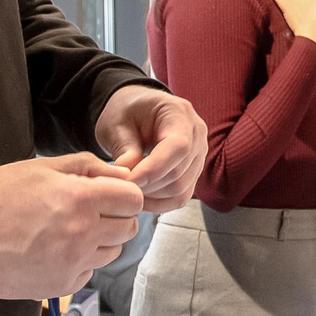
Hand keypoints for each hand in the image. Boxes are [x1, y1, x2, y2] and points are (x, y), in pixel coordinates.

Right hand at [0, 152, 146, 299]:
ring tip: (68, 232)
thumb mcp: (42, 167)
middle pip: (128, 228)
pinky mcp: (61, 285)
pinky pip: (89, 273)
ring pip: (112, 252)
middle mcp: (84, 233)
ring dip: (100, 241)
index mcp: (82, 199)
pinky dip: (79, 263)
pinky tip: (54, 251)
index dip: (124, 195)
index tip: (110, 196)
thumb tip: (122, 174)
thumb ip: (88, 167)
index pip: (133, 199)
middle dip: (115, 218)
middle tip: (88, 213)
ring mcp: (74, 263)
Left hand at [92, 86, 204, 212]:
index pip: (179, 147)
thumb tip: (129, 177)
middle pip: (179, 172)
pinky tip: (140, 198)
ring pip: (180, 189)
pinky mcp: (192, 173)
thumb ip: (124, 148)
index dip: (153, 169)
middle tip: (120, 188)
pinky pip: (180, 196)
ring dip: (152, 197)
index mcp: (179, 113)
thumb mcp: (117, 123)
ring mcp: (198, 155)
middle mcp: (197, 135)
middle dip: (147, 185)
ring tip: (128, 191)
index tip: (128, 181)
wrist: (136, 112)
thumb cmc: (126, 112)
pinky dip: (159, 203)